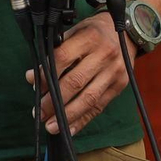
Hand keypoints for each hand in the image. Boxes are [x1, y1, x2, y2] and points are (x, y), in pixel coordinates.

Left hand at [23, 14, 130, 135]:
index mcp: (89, 37)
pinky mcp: (120, 86)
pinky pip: (99, 107)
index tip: (33, 85)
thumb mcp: (75, 31)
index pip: (63, 58)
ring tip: (51, 126)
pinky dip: (83, 120)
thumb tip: (33, 77)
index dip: (47, 74)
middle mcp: (104, 55)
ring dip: (67, 115)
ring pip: (88, 98)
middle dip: (54, 101)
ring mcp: (114, 72)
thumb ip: (55, 52)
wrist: (128, 33)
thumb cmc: (94, 32)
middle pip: (75, 81)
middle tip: (39, 112)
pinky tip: (69, 129)